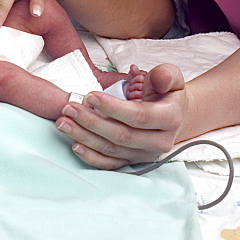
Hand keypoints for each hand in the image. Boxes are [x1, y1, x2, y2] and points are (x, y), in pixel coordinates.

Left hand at [55, 64, 187, 168]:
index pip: (139, 116)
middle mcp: (159, 141)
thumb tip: (158, 78)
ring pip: (112, 150)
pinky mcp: (134, 161)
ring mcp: (145, 154)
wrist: (176, 116)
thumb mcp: (172, 77)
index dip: (112, 107)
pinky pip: (111, 164)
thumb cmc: (167, 93)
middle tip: (69, 108)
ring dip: (85, 137)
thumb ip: (166, 75)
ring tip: (64, 123)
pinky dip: (92, 157)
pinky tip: (75, 145)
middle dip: (92, 122)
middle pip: (122, 135)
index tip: (90, 96)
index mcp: (170, 119)